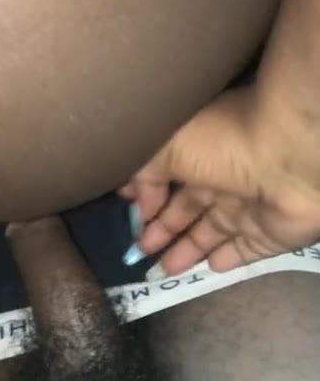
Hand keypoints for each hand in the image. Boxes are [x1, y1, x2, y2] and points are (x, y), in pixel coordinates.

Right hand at [120, 87, 319, 275]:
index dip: (145, 192)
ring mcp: (246, 206)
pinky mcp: (268, 233)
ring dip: (186, 249)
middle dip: (161, 228)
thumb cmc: (220, 142)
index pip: (165, 173)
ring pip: (210, 232)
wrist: (287, 157)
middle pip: (185, 208)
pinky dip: (225, 259)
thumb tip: (138, 203)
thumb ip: (143, 173)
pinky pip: (243, 250)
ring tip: (162, 270)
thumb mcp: (166, 146)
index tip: (126, 208)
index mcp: (196, 149)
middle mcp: (220, 176)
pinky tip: (207, 268)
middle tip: (139, 250)